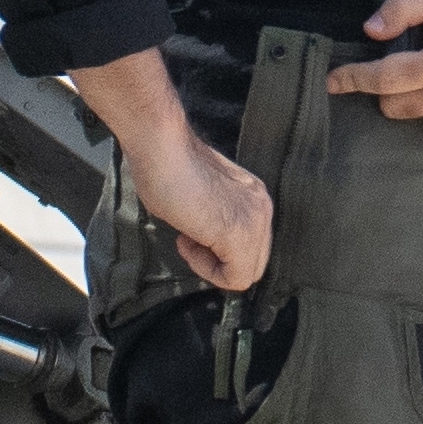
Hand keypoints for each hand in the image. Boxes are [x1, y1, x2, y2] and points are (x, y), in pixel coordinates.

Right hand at [125, 126, 274, 289]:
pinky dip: (207, 270)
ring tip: (186, 237)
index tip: (190, 232)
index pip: (251, 246)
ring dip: (211, 264)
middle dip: (219, 260)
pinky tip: (186, 241)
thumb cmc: (166, 165)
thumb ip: (215, 219)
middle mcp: (263, 208)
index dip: (218, 250)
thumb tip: (206, 240)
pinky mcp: (239, 234)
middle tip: (188, 239)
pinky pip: (235, 277)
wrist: (159, 146)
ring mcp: (255, 221)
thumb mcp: (201, 198)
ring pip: (246, 272)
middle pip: (253, 262)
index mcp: (255, 197)